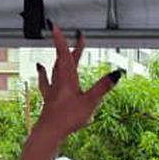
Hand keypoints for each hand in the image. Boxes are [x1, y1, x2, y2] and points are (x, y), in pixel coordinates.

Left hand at [32, 25, 121, 141]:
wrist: (49, 132)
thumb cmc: (67, 118)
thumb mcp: (90, 102)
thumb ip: (103, 87)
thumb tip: (117, 73)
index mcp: (67, 79)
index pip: (64, 54)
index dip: (61, 40)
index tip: (56, 27)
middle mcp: (58, 82)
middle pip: (62, 60)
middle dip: (68, 48)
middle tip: (77, 39)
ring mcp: (52, 90)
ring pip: (54, 70)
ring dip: (57, 59)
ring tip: (57, 53)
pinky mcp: (49, 99)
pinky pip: (46, 82)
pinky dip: (44, 74)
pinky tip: (41, 71)